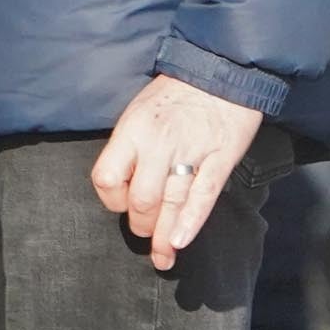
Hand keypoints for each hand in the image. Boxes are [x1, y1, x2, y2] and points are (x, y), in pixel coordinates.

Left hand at [89, 74, 265, 269]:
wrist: (223, 70)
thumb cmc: (176, 92)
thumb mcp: (138, 111)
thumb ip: (129, 147)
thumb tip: (123, 182)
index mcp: (132, 131)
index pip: (106, 178)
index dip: (111, 199)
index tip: (120, 204)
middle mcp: (157, 145)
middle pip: (140, 200)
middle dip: (140, 224)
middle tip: (145, 232)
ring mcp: (190, 153)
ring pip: (170, 205)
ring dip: (163, 237)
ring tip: (161, 258)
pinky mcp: (220, 160)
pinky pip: (202, 197)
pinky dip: (190, 223)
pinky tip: (180, 242)